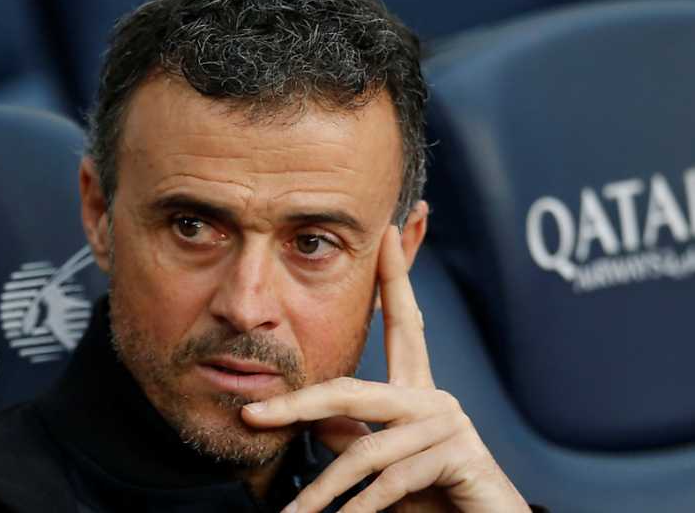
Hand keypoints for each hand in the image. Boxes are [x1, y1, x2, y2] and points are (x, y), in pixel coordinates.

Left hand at [241, 225, 529, 512]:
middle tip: (252, 416)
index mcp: (415, 391)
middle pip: (352, 391)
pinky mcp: (461, 454)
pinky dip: (362, 508)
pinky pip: (393, 479)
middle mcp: (434, 397)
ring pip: (365, 451)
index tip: (386, 229)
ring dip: (324, 492)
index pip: (402, 322)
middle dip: (297, 405)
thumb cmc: (434, 498)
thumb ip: (352, 437)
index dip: (395, 276)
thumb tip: (316, 420)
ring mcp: (449, 423)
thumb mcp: (383, 466)